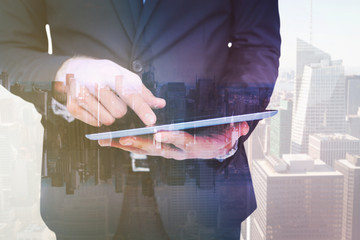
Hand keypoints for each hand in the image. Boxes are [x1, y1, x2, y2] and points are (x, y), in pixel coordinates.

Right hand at [54, 57, 165, 125]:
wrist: (75, 68)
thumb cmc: (104, 74)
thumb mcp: (124, 76)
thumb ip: (142, 92)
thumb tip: (160, 104)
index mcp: (112, 74)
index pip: (130, 94)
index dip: (142, 109)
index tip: (151, 121)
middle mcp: (95, 83)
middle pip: (119, 112)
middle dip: (120, 110)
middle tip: (113, 100)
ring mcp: (82, 94)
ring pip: (107, 120)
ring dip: (109, 115)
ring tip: (103, 103)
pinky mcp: (72, 105)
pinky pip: (94, 123)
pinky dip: (98, 118)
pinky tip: (94, 106)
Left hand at [98, 122, 249, 159]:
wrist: (214, 148)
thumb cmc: (218, 139)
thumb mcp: (229, 135)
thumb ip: (234, 130)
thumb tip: (242, 125)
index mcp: (193, 147)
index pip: (182, 141)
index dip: (171, 138)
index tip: (159, 135)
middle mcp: (177, 151)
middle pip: (156, 147)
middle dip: (138, 143)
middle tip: (121, 138)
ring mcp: (168, 151)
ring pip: (144, 149)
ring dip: (125, 145)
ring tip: (106, 139)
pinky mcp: (161, 149)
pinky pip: (143, 147)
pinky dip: (128, 144)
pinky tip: (113, 140)